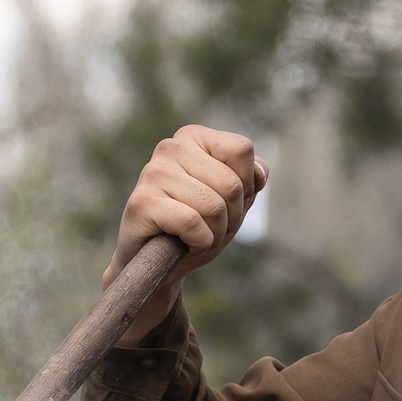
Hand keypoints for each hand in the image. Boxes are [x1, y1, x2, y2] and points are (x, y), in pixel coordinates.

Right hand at [108, 126, 266, 344]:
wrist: (155, 263)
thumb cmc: (195, 227)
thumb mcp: (232, 201)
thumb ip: (250, 179)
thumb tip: (260, 172)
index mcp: (192, 137)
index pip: (242, 150)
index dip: (246, 186)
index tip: (226, 204)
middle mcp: (170, 147)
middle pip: (231, 184)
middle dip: (231, 218)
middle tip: (210, 229)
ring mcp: (152, 173)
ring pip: (214, 206)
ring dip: (215, 234)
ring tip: (196, 238)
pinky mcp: (141, 203)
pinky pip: (192, 223)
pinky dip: (199, 243)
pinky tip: (184, 244)